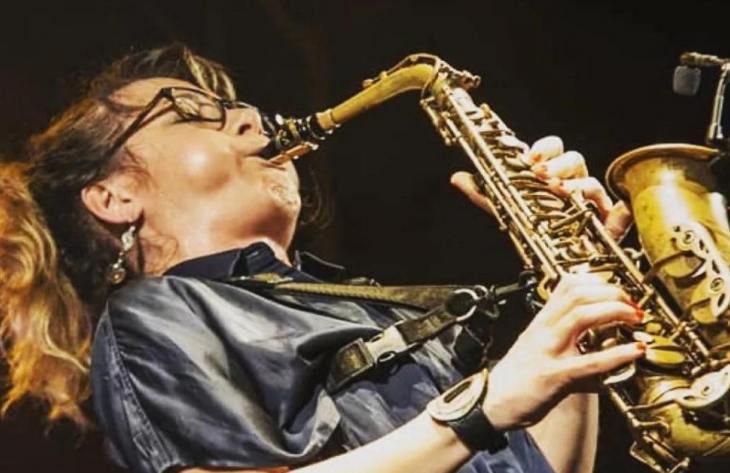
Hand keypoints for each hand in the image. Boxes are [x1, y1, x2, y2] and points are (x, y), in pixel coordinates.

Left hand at [450, 136, 632, 240]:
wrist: (558, 259)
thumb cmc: (538, 229)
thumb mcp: (505, 209)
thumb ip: (482, 193)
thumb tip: (458, 177)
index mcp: (551, 173)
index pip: (551, 149)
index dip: (543, 148)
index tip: (531, 157)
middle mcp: (572, 182)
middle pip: (573, 159)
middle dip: (558, 163)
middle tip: (543, 174)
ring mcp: (590, 201)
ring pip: (589, 181)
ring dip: (576, 183)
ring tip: (561, 193)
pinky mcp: (607, 223)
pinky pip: (617, 211)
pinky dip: (616, 211)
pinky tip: (610, 213)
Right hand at [480, 274, 644, 429]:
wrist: (489, 403)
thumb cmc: (515, 380)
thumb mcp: (535, 347)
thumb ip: (561, 337)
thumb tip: (594, 334)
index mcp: (540, 322)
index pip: (567, 285)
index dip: (598, 282)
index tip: (617, 290)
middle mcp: (543, 331)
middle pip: (577, 294)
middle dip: (612, 293)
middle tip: (633, 305)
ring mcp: (548, 351)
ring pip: (581, 316)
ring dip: (615, 312)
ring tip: (636, 318)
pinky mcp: (554, 376)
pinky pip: (589, 362)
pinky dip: (616, 354)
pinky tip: (635, 351)